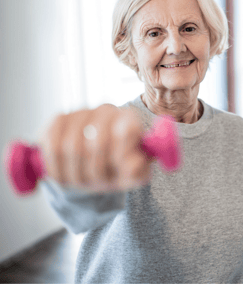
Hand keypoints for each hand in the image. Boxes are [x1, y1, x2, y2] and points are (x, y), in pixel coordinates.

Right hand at [37, 104, 154, 192]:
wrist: (95, 163)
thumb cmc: (117, 168)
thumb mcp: (134, 174)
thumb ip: (138, 171)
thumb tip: (131, 163)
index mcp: (130, 121)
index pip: (126, 131)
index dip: (121, 154)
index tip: (121, 171)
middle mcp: (106, 111)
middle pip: (96, 144)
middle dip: (96, 171)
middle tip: (98, 183)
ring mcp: (82, 112)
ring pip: (71, 147)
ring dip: (75, 173)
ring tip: (82, 181)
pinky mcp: (59, 119)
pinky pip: (51, 142)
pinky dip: (55, 165)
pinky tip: (63, 176)